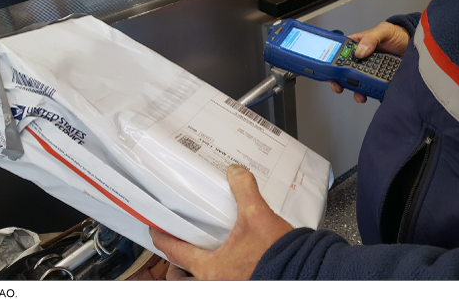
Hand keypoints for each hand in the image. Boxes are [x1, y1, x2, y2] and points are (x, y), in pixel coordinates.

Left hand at [149, 164, 293, 279]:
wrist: (303, 273)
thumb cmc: (278, 257)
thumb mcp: (258, 216)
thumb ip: (244, 190)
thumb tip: (235, 173)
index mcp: (211, 268)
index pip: (174, 251)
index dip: (161, 238)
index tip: (155, 230)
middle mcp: (215, 281)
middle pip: (180, 276)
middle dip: (175, 265)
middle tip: (178, 248)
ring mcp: (228, 285)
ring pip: (198, 282)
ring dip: (194, 273)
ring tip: (201, 258)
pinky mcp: (244, 284)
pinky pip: (218, 280)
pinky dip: (217, 273)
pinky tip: (229, 261)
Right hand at [330, 21, 409, 102]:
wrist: (413, 46)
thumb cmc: (398, 35)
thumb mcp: (384, 31)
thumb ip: (371, 38)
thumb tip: (360, 51)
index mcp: (358, 45)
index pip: (341, 53)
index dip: (332, 62)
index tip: (330, 70)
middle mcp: (362, 59)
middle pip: (345, 71)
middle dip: (340, 80)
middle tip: (338, 85)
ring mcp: (370, 70)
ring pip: (356, 82)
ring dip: (354, 89)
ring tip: (358, 94)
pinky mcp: (379, 79)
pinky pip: (371, 87)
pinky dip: (368, 92)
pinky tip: (369, 94)